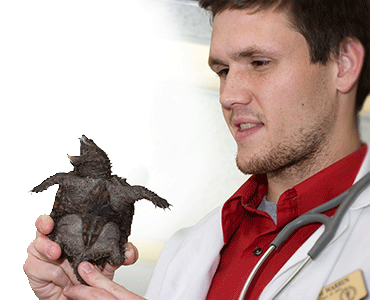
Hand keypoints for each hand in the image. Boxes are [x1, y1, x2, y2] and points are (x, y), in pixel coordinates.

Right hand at [23, 215, 138, 299]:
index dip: (54, 213)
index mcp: (70, 232)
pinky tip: (59, 277)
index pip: (59, 215)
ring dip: (47, 248)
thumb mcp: (109, 263)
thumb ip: (121, 256)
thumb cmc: (91, 275)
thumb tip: (130, 252)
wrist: (81, 296)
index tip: (53, 217)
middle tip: (51, 230)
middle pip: (42, 225)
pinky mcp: (34, 269)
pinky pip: (34, 265)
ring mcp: (42, 254)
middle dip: (44, 224)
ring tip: (57, 255)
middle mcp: (54, 239)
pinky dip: (49, 272)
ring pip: (36, 245)